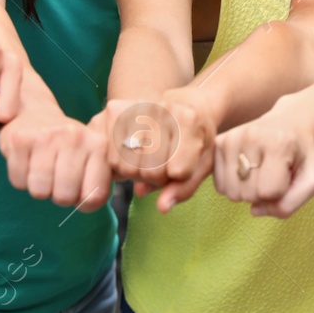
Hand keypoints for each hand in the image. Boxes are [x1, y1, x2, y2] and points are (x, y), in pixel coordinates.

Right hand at [0, 88, 112, 211]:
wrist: (35, 114)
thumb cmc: (66, 147)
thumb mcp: (90, 160)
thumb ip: (96, 186)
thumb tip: (87, 204)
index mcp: (98, 145)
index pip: (94, 196)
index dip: (83, 203)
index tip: (78, 191)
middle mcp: (75, 137)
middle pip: (64, 197)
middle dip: (58, 196)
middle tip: (57, 178)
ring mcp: (47, 136)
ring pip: (40, 192)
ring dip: (38, 188)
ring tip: (42, 170)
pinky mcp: (20, 139)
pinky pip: (18, 182)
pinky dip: (20, 179)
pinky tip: (27, 162)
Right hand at [94, 91, 216, 212]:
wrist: (185, 105)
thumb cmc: (196, 138)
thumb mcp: (203, 163)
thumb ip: (185, 188)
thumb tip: (162, 208)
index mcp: (189, 120)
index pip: (176, 172)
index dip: (177, 177)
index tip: (180, 167)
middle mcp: (162, 109)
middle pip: (149, 170)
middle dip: (156, 176)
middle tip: (162, 165)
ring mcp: (136, 107)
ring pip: (127, 166)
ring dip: (137, 172)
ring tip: (148, 160)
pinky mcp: (115, 109)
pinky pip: (110, 156)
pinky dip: (121, 163)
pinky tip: (132, 154)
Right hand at [213, 96, 313, 217]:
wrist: (289, 123)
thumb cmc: (299, 155)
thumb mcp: (309, 179)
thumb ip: (291, 203)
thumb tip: (255, 210)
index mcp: (278, 143)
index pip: (269, 191)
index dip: (280, 192)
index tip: (285, 175)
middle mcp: (251, 136)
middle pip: (248, 194)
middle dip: (263, 193)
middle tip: (272, 174)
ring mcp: (231, 138)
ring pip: (231, 193)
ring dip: (247, 191)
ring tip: (259, 172)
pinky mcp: (218, 142)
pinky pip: (219, 186)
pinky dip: (233, 185)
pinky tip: (245, 170)